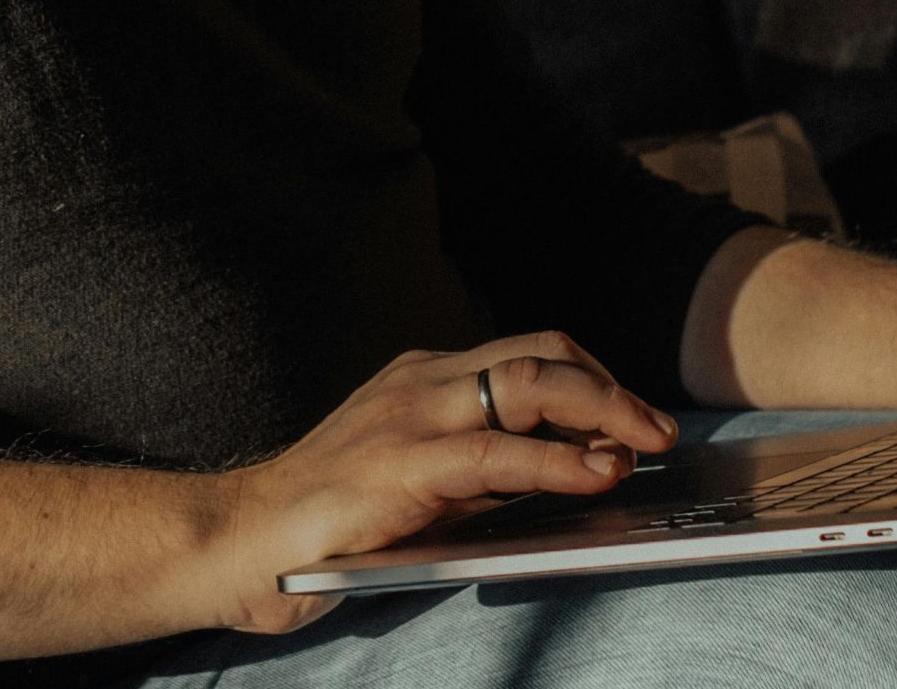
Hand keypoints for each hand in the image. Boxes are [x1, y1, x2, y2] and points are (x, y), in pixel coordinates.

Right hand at [213, 331, 679, 634]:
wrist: (237, 542)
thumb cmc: (325, 525)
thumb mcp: (418, 482)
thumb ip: (483, 471)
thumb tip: (573, 471)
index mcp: (423, 380)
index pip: (528, 354)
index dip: (593, 378)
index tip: (635, 416)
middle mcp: (420, 382)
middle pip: (540, 354)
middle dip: (612, 386)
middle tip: (659, 428)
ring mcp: (409, 417)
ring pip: (528, 383)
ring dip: (603, 408)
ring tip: (647, 442)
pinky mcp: (401, 466)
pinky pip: (497, 452)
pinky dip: (558, 459)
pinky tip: (596, 474)